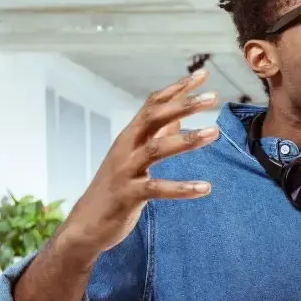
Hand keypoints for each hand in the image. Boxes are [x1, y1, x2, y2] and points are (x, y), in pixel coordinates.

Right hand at [58, 69, 218, 256]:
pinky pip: (157, 188)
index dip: (176, 89)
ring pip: (155, 148)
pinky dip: (181, 188)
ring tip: (214, 132)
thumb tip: (177, 116)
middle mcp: (125, 148)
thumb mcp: (134, 158)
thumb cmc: (115, 189)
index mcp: (129, 137)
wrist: (85, 225)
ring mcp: (125, 171)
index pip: (152, 104)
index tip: (202, 75)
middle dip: (183, 104)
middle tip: (213, 97)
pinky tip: (205, 188)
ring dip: (186, 139)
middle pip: (153, 117)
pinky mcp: (127, 196)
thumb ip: (155, 136)